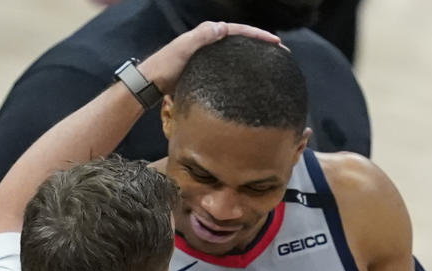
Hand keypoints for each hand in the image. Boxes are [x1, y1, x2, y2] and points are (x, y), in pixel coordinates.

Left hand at [139, 21, 281, 95]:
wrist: (151, 83)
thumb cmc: (166, 66)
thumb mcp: (183, 49)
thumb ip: (201, 37)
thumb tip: (222, 27)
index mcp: (207, 33)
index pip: (238, 30)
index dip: (258, 35)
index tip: (276, 42)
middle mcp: (209, 40)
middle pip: (240, 38)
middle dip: (260, 43)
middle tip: (280, 52)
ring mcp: (208, 54)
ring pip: (236, 50)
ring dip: (253, 54)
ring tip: (271, 62)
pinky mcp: (206, 67)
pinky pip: (229, 62)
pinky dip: (242, 65)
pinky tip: (250, 75)